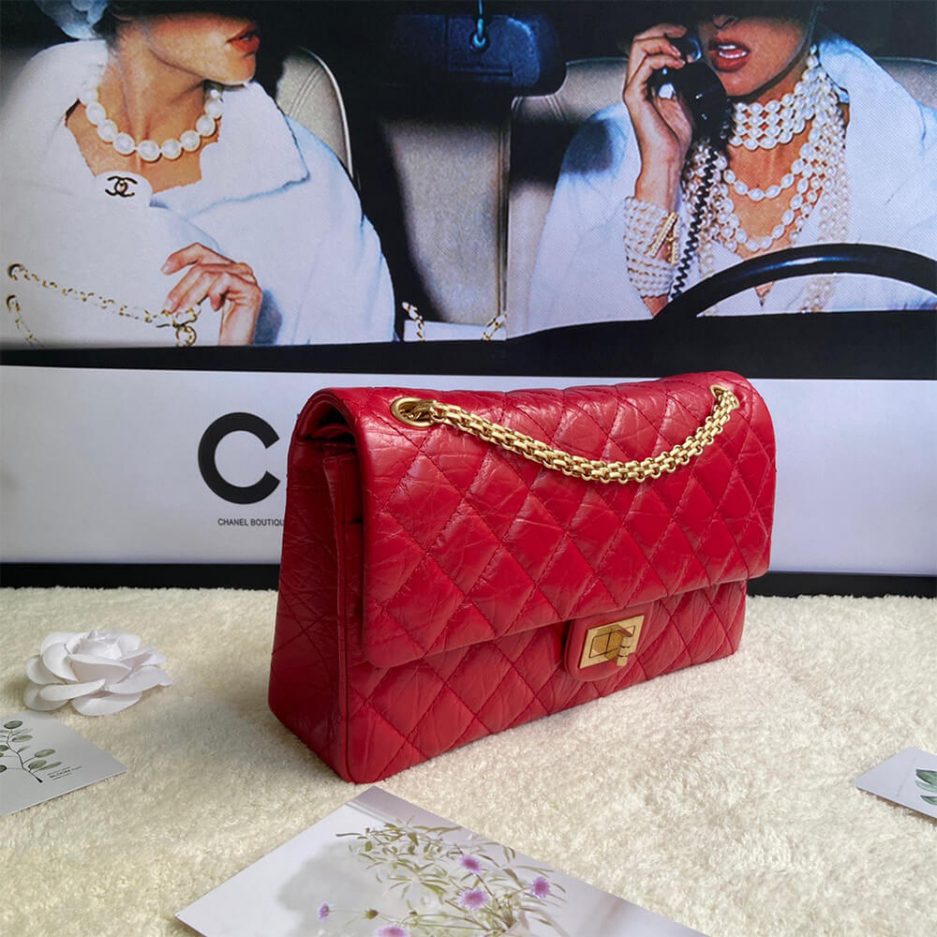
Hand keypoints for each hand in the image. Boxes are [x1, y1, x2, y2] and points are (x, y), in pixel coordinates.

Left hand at [162, 244, 261, 345]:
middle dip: (181, 287)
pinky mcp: (251, 289)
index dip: (181, 257)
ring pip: (209, 274)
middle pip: (202, 266)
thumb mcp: (200, 298)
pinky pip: (225, 279)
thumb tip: (166, 271)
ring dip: (191, 294)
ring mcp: (247, 278)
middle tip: (169, 304)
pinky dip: (214, 293)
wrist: (233, 346)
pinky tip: (214, 307)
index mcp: (225, 268)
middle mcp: (238, 270)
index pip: (201, 251)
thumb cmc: (219, 328)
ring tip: (184, 309)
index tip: (164, 270)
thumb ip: (193, 282)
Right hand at [623, 23, 695, 207]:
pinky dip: (664, 57)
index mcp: (646, 84)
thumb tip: (687, 61)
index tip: (687, 37)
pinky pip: (645, 65)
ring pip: (638, 46)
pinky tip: (680, 63)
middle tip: (683, 33)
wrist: (668, 160)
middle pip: (640, 40)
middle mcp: (636, 84)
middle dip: (663, 30)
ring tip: (682, 51)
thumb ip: (681, 80)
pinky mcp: (634, 97)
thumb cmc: (674, 139)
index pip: (649, 47)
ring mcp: (633, 90)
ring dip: (663, 41)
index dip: (667, 36)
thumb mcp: (684, 101)